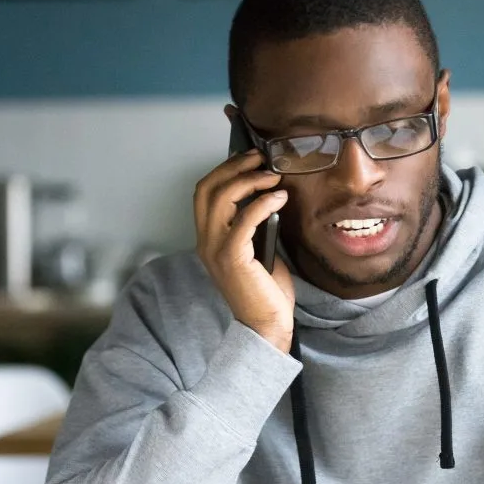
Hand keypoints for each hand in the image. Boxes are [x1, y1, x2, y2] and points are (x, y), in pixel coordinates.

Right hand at [194, 149, 294, 352]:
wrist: (265, 325)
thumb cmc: (265, 290)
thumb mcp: (257, 250)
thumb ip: (255, 226)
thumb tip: (269, 198)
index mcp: (208, 238)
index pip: (204, 192)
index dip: (224, 170)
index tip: (250, 159)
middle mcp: (205, 241)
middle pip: (207, 189)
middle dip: (233, 167)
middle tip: (260, 158)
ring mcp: (216, 250)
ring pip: (221, 199)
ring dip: (249, 181)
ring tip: (273, 175)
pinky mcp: (233, 258)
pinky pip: (244, 220)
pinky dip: (262, 203)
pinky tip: (280, 198)